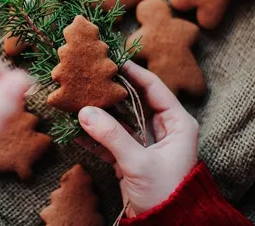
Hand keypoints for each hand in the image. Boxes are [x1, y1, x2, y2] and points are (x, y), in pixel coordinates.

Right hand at [78, 61, 198, 217]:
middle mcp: (163, 128)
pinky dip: (96, 137)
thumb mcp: (139, 162)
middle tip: (91, 79)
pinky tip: (76, 130)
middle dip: (111, 94)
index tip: (113, 61)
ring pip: (120, 121)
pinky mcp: (132, 156)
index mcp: (177, 123)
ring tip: (78, 102)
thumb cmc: (166, 194)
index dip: (133, 73)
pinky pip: (112, 140)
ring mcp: (146, 142)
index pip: (153, 88)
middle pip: (133, 102)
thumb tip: (85, 112)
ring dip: (100, 115)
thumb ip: (112, 136)